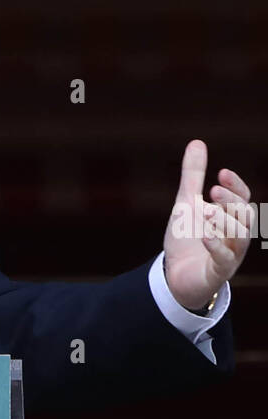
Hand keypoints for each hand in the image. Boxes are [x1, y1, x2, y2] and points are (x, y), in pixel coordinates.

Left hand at [162, 140, 254, 310]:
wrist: (174, 277)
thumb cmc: (187, 239)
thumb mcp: (186, 203)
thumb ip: (193, 176)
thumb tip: (197, 142)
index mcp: (231, 218)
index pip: (243, 198)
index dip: (235, 186)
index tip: (221, 172)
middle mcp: (236, 236)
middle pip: (245, 216)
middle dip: (231, 202)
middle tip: (213, 190)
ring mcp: (230, 255)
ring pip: (239, 237)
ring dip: (224, 222)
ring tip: (205, 210)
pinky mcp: (217, 273)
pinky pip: (224, 259)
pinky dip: (216, 246)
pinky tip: (205, 235)